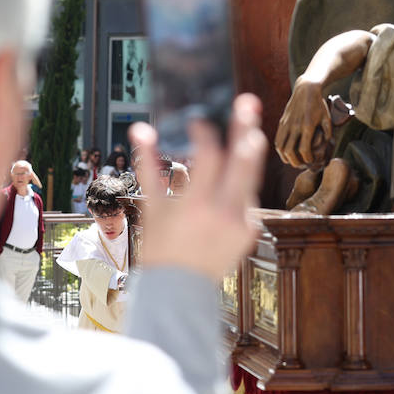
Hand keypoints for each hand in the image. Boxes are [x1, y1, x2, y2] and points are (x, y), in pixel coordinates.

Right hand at [130, 95, 266, 282]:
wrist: (180, 291)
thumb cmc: (160, 246)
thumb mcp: (152, 206)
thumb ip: (149, 166)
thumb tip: (141, 129)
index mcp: (196, 205)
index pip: (208, 157)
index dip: (204, 134)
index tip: (198, 121)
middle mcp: (223, 213)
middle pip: (242, 161)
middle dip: (245, 129)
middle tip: (247, 103)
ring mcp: (241, 222)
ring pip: (252, 176)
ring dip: (250, 151)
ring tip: (250, 129)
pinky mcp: (251, 230)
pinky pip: (249, 197)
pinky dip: (241, 183)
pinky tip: (233, 177)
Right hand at [275, 79, 332, 168]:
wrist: (306, 88)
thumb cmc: (319, 104)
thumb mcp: (327, 118)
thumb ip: (327, 134)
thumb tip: (325, 147)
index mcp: (308, 126)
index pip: (304, 150)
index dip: (307, 159)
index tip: (310, 161)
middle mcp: (295, 126)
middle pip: (290, 151)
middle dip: (295, 162)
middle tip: (300, 164)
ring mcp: (287, 123)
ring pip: (281, 146)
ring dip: (285, 157)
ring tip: (291, 160)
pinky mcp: (282, 121)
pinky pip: (277, 138)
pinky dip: (280, 148)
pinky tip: (285, 152)